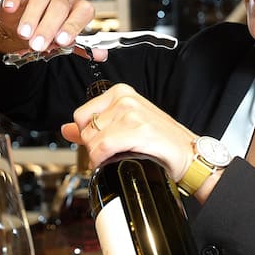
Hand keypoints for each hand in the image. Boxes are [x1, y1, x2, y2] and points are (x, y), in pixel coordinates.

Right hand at [0, 0, 96, 54]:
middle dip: (48, 27)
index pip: (83, 11)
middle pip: (59, 7)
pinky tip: (10, 9)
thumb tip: (101, 55)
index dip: (73, 25)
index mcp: (77, 7)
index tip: (62, 41)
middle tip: (38, 45)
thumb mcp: (63, 41)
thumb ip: (81, 47)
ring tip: (25, 34)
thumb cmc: (48, 32)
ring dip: (32, 17)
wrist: (23, 26)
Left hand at [60, 83, 194, 181]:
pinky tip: (120, 161)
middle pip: (86, 129)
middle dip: (95, 147)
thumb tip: (66, 128)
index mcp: (120, 93)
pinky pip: (102, 148)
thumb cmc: (160, 141)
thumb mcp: (125, 126)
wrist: (188, 154)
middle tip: (117, 152)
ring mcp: (131, 112)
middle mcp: (125, 99)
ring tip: (122, 155)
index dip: (89, 135)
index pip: (81, 116)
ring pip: (92, 140)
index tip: (106, 143)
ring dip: (101, 156)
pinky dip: (104, 160)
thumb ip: (93, 126)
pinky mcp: (137, 129)